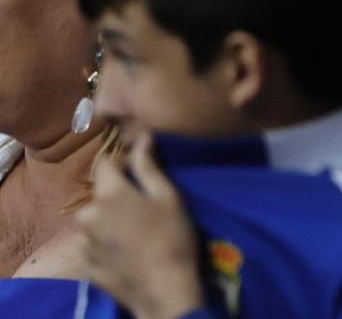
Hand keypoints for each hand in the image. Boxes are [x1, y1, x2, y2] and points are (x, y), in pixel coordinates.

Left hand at [81, 133, 205, 318]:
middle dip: (116, 194)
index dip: (120, 162)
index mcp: (109, 194)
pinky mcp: (84, 264)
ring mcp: (83, 242)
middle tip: (143, 207)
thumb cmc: (172, 237)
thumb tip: (140, 138)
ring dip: (109, 219)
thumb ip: (148, 167)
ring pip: (94, 219)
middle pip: (98, 194)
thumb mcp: (168, 197)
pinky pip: (92, 243)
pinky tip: (125, 249)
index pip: (104, 163)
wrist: (163, 290)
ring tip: (135, 231)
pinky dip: (104, 241)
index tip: (138, 169)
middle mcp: (88, 215)